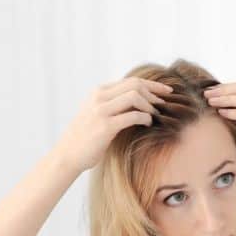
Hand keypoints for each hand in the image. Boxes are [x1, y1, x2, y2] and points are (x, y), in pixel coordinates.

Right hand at [54, 77, 171, 172]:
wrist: (68, 155)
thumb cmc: (87, 137)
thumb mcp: (98, 113)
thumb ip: (114, 104)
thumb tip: (142, 101)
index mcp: (99, 92)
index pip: (131, 81)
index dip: (153, 85)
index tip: (167, 91)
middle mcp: (99, 97)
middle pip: (135, 84)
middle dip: (155, 92)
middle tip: (164, 104)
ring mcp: (101, 111)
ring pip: (134, 96)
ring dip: (150, 106)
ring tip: (155, 116)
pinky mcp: (105, 126)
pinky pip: (133, 116)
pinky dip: (145, 118)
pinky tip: (148, 124)